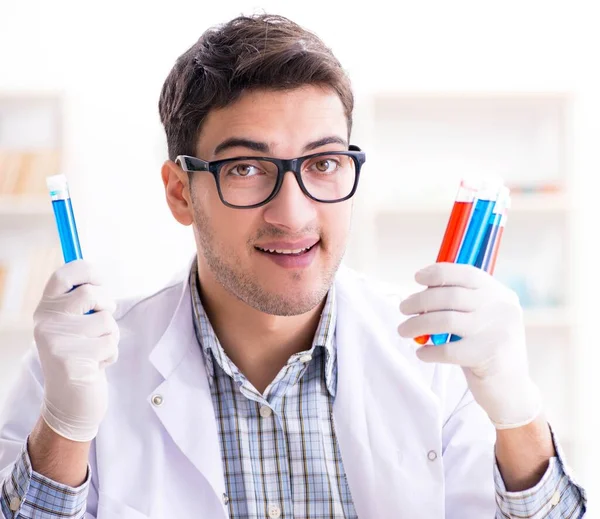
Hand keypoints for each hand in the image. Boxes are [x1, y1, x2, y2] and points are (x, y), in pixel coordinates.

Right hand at [33, 260, 118, 441]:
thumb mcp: (73, 326)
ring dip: (111, 335)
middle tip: (103, 323)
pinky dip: (112, 354)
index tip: (100, 281)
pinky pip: (110, 343)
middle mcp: (46, 323)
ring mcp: (57, 342)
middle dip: (108, 305)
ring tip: (96, 351)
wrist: (69, 402)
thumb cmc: (79, 356)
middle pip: (90, 293)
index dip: (87, 271)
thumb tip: (95, 277)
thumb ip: (80, 304)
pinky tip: (96, 366)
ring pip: (106, 320)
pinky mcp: (72, 361)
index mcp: (46, 309)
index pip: (63, 275)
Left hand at [397, 262, 540, 428]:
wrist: (511, 390)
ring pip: (445, 320)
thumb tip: (421, 293)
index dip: (438, 273)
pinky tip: (422, 353)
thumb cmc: (485, 349)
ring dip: (417, 324)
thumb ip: (460, 304)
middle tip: (403, 308)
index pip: (466, 273)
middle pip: (450, 295)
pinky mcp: (488, 355)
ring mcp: (497, 331)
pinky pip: (447, 350)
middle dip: (419, 301)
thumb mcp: (481, 319)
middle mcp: (502, 308)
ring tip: (403, 330)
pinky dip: (428, 351)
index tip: (417, 278)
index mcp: (500, 294)